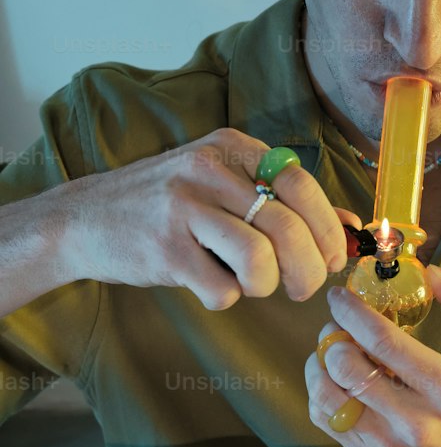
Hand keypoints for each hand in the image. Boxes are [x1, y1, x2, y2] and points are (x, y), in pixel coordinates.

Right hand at [59, 127, 361, 308]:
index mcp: (231, 149)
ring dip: (267, 286)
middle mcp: (208, 170)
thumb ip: (283, 200)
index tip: (332, 257)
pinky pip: (222, 289)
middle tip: (302, 288)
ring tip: (252, 285)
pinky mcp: (164, 250)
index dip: (327, 229)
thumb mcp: (223, 183)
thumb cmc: (168, 205)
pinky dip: (226, 298)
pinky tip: (211, 286)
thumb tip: (352, 226)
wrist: (83, 219)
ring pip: (260, 260)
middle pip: (288, 227)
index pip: (302, 186)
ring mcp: (183, 209)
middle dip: (308, 269)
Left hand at [305, 264, 440, 446]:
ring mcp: (387, 444)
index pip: (384, 342)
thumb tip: (432, 274)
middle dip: (334, 335)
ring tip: (332, 351)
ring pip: (327, 395)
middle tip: (339, 326)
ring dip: (320, 363)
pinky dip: (321, 392)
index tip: (340, 297)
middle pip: (347, 366)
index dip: (353, 313)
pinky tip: (336, 380)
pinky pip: (325, 419)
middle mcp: (414, 420)